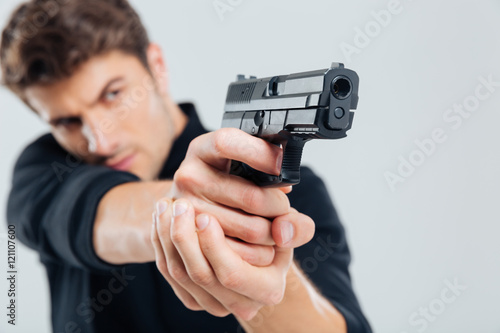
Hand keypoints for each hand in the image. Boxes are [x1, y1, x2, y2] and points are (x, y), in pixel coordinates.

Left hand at [151, 198, 312, 319]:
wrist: (260, 253)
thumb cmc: (276, 235)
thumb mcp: (292, 228)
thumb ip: (297, 227)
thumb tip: (281, 231)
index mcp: (267, 290)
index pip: (232, 274)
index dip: (214, 246)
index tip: (204, 215)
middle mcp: (240, 304)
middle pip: (200, 275)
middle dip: (184, 237)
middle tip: (179, 204)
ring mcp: (212, 303)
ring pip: (178, 273)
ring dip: (167, 236)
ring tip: (166, 204)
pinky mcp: (192, 297)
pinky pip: (168, 271)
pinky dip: (160, 242)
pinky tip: (161, 217)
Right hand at [170, 128, 311, 246]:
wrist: (195, 206)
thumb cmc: (228, 184)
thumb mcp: (247, 171)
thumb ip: (280, 187)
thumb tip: (285, 224)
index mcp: (202, 149)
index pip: (227, 143)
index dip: (260, 154)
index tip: (282, 166)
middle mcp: (189, 176)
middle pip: (252, 197)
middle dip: (279, 208)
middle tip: (282, 209)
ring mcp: (188, 210)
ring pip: (252, 230)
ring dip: (274, 234)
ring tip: (274, 228)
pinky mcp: (195, 241)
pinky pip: (244, 254)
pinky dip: (262, 253)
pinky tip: (262, 244)